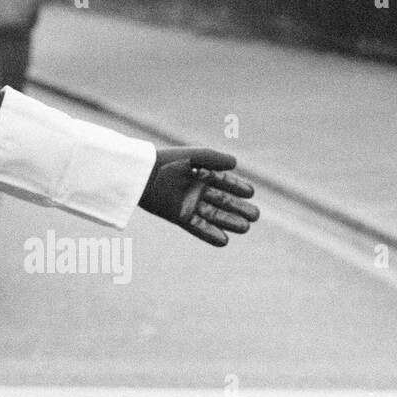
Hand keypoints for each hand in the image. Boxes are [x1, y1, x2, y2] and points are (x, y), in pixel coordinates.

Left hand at [138, 147, 258, 245]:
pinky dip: (209, 234)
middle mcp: (195, 189)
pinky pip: (197, 227)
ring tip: (245, 227)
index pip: (223, 181)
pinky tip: (224, 240)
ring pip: (213, 215)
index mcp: (199, 172)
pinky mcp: (178, 216)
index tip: (250, 192)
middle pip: (222, 200)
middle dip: (238, 208)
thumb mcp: (192, 156)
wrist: (141, 174)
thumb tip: (236, 163)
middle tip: (255, 215)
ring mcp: (187, 203)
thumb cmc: (165, 161)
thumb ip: (213, 158)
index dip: (237, 187)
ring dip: (229, 222)